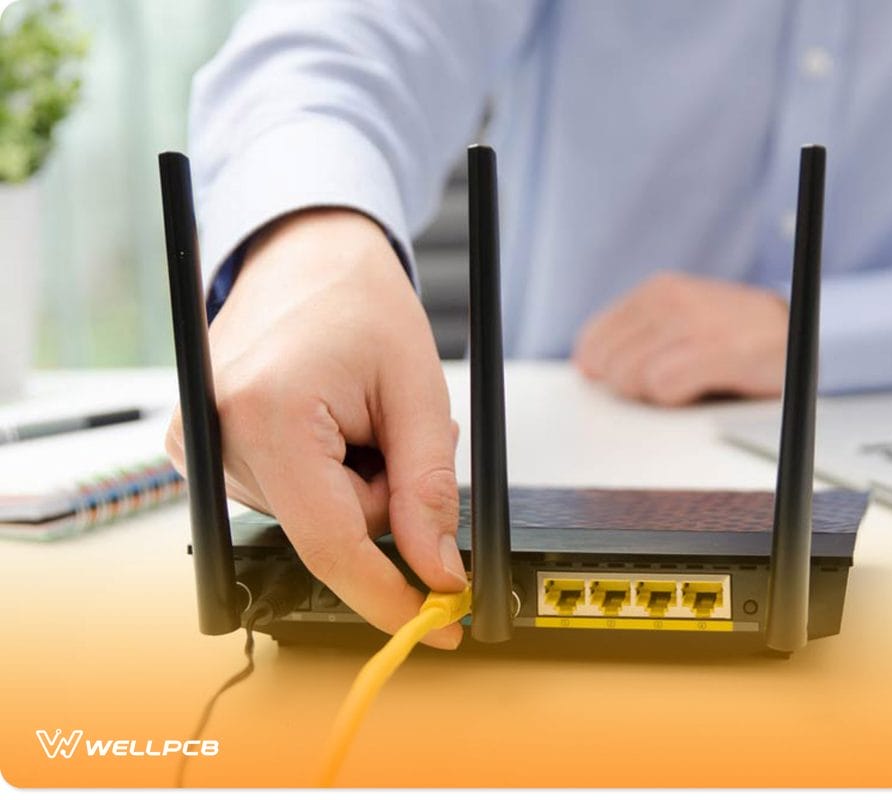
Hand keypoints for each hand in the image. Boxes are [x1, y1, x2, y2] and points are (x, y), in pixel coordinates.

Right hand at [165, 209, 466, 647]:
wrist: (307, 255)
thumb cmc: (362, 304)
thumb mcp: (420, 395)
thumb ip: (429, 493)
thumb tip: (437, 571)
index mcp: (268, 413)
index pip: (330, 544)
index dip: (388, 594)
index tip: (437, 624)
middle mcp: (214, 433)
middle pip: (326, 531)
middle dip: (379, 498)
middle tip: (392, 431)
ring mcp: (195, 442)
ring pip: (311, 517)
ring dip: (352, 482)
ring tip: (356, 413)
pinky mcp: (197, 448)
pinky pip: (284, 496)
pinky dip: (323, 475)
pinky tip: (327, 424)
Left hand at [573, 271, 788, 405]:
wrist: (797, 335)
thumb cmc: (733, 338)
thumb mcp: (680, 323)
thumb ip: (637, 337)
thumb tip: (586, 367)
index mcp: (657, 291)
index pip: (593, 342)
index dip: (602, 373)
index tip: (624, 384)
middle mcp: (671, 299)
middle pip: (610, 365)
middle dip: (630, 387)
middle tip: (667, 385)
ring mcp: (694, 322)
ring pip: (632, 378)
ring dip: (654, 394)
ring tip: (687, 384)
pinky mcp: (718, 350)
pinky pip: (663, 386)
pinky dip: (676, 398)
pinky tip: (699, 389)